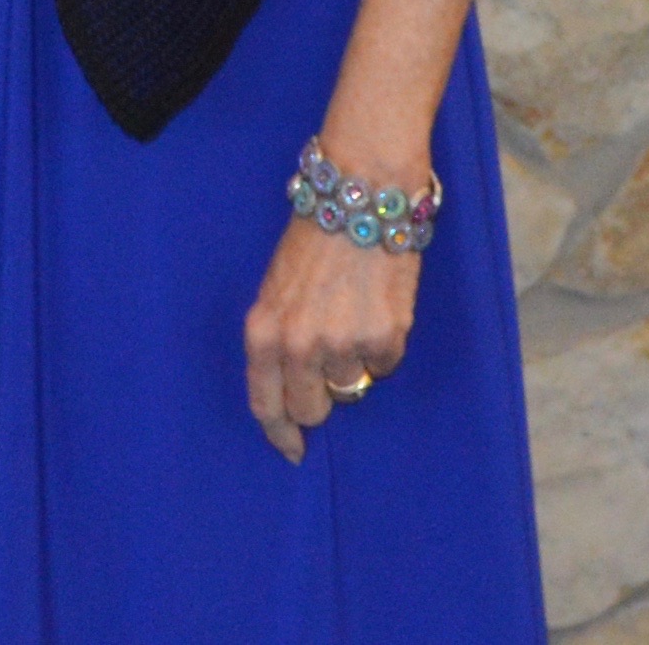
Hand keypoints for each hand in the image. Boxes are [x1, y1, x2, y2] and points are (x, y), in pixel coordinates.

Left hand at [243, 212, 419, 462]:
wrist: (361, 198)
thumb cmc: (313, 239)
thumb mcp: (275, 288)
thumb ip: (280, 337)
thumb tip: (295, 390)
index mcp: (263, 331)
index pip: (266, 404)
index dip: (279, 433)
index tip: (292, 451)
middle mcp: (299, 345)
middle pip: (312, 408)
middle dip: (321, 395)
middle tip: (328, 361)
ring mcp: (343, 345)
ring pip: (351, 386)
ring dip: (353, 361)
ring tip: (351, 313)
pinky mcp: (385, 339)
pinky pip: (383, 365)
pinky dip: (382, 345)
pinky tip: (375, 307)